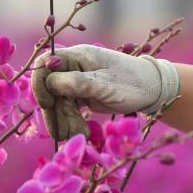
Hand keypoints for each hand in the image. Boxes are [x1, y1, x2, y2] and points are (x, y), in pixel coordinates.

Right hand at [32, 44, 179, 139]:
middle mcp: (72, 67)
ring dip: (63, 121)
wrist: (152, 91)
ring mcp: (76, 81)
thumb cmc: (131, 83)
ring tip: (78, 136)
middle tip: (64, 134)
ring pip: (58, 102)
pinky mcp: (81, 95)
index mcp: (77, 56)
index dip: (40, 84)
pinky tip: (79, 133)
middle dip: (55, 112)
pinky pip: (67, 109)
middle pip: (49, 89)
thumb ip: (77, 83)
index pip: (45, 64)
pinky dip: (70, 122)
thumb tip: (50, 83)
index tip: (48, 104)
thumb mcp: (105, 85)